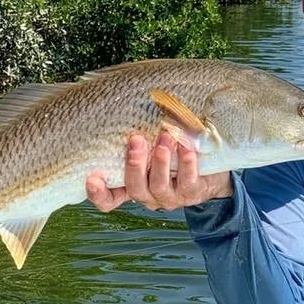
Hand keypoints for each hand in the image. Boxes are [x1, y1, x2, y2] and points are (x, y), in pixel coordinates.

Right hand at [85, 132, 233, 212]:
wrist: (212, 166)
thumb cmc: (173, 150)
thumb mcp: (152, 143)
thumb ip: (138, 135)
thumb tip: (123, 104)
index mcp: (133, 184)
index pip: (109, 199)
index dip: (98, 193)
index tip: (91, 177)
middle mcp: (149, 195)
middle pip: (134, 188)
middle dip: (134, 165)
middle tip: (136, 140)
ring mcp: (170, 196)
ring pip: (158, 186)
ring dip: (160, 161)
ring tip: (165, 137)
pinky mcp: (191, 193)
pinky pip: (186, 181)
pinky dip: (185, 162)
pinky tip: (186, 145)